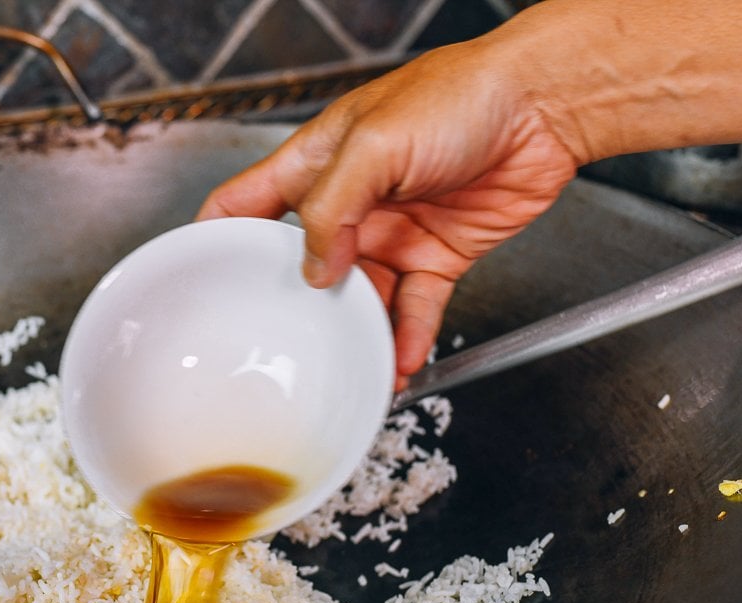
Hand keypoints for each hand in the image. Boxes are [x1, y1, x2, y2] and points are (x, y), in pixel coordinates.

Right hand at [198, 41, 578, 389]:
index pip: (245, 205)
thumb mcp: (374, 143)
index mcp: (315, 164)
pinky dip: (409, 338)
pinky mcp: (437, 256)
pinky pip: (414, 308)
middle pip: (302, 268)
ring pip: (360, 299)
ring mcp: (392, 233)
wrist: (544, 106)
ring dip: (356, 336)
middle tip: (284, 346)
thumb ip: (332, 206)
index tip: (197, 282)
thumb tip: (313, 268)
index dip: (215, 240)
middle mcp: (349, 203)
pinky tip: (403, 361)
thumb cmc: (460, 94)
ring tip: (350, 370)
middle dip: (294, 308)